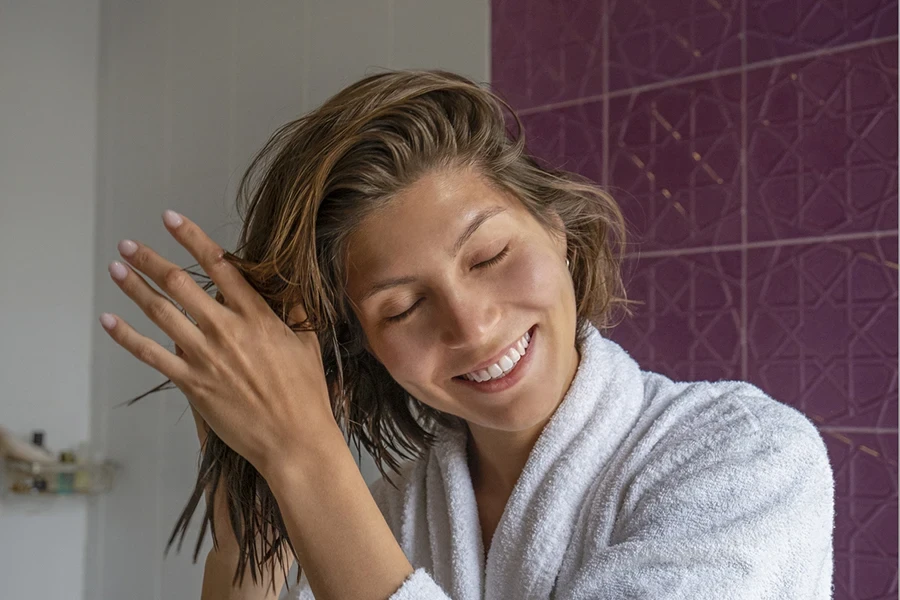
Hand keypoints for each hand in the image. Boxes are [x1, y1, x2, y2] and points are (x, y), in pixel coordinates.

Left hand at [99, 210, 336, 478]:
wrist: (293, 439)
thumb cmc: (306, 393)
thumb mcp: (308, 342)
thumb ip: (294, 308)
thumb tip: (287, 280)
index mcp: (257, 316)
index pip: (219, 266)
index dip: (192, 238)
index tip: (170, 218)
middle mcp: (227, 329)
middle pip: (180, 284)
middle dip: (150, 260)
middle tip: (129, 244)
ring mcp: (205, 356)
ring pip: (160, 313)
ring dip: (134, 288)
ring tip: (116, 269)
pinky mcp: (191, 383)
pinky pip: (151, 355)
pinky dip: (126, 336)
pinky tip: (109, 320)